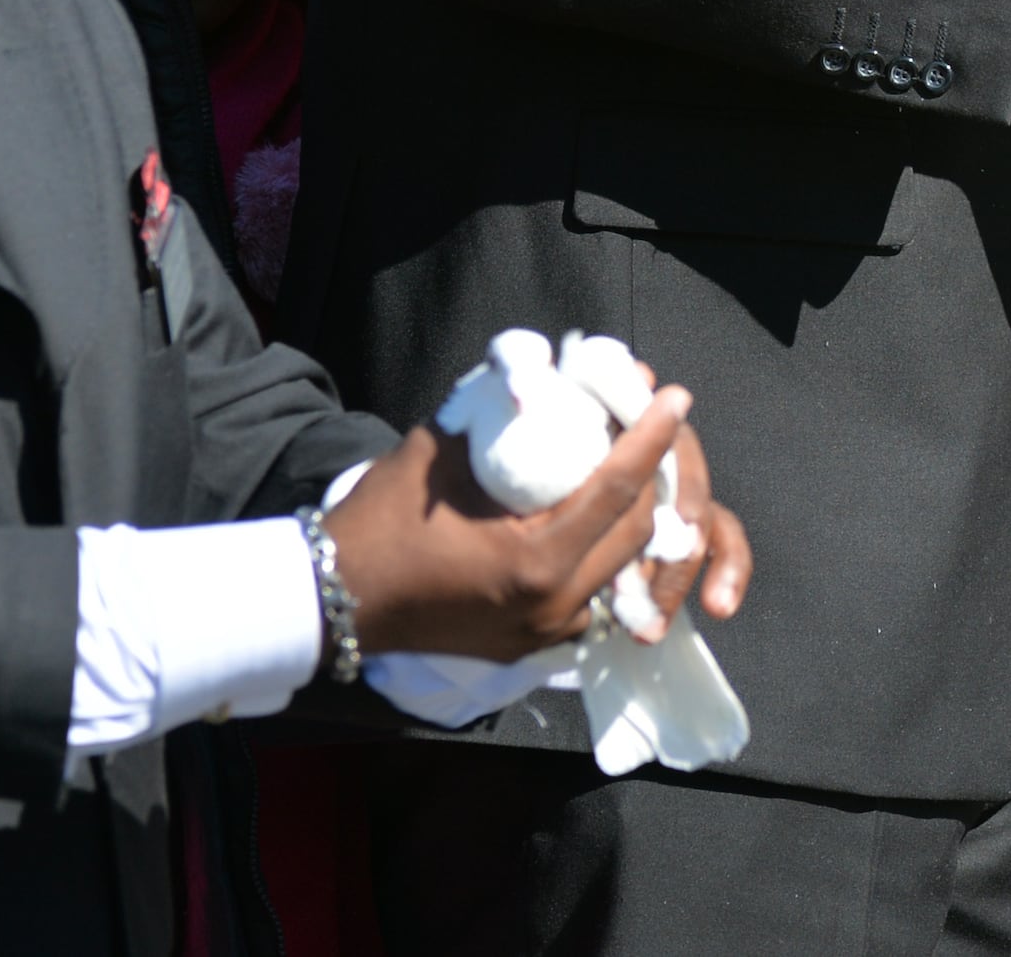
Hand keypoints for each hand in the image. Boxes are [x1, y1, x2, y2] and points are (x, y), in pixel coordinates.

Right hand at [321, 391, 749, 660]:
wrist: (335, 598)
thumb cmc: (381, 521)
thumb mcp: (439, 450)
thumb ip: (496, 408)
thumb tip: (548, 368)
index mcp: (534, 561)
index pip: (617, 488)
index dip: (651, 436)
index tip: (675, 397)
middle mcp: (552, 604)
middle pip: (634, 530)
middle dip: (648, 473)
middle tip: (644, 423)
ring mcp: (546, 630)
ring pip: (618, 564)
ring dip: (627, 513)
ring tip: (621, 461)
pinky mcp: (533, 641)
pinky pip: (590, 589)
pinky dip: (599, 549)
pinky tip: (589, 513)